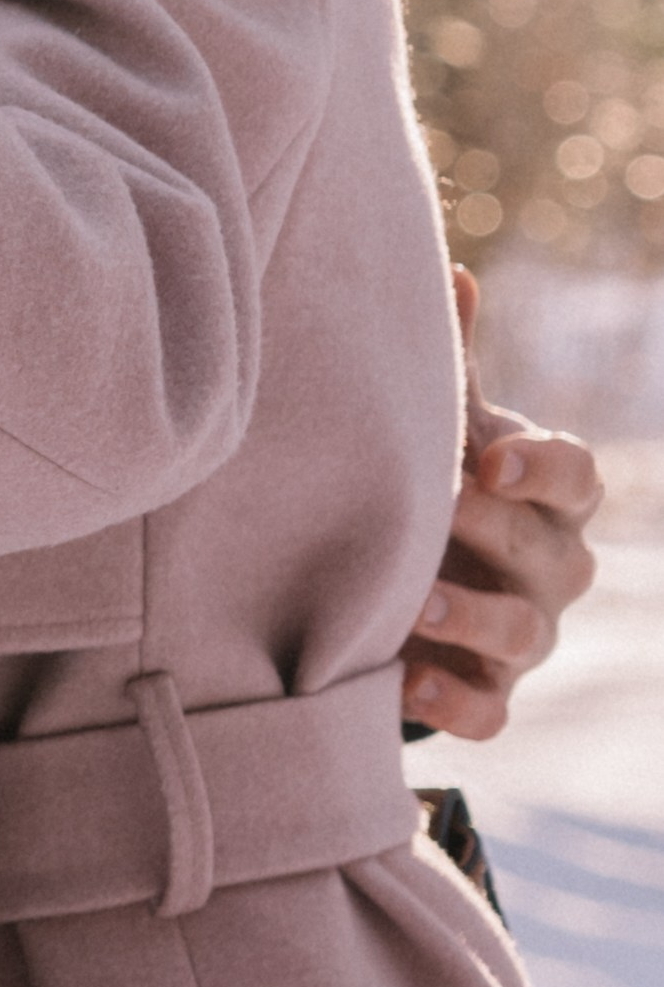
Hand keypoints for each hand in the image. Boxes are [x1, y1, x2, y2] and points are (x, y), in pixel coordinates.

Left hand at [402, 264, 600, 738]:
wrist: (427, 577)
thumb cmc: (450, 482)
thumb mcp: (454, 427)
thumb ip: (455, 366)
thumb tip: (454, 273)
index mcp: (553, 494)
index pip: (580, 476)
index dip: (541, 467)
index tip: (487, 457)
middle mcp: (555, 566)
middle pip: (548, 552)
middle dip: (491, 530)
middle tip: (436, 509)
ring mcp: (530, 635)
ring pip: (525, 634)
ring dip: (470, 618)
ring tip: (410, 603)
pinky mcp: (492, 695)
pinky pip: (489, 713)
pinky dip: (453, 704)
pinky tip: (407, 685)